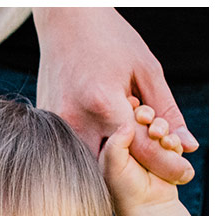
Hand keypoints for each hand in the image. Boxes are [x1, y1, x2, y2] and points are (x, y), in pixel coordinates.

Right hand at [34, 7, 196, 183]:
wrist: (66, 22)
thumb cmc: (110, 39)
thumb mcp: (146, 69)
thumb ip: (167, 110)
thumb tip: (188, 145)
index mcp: (104, 103)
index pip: (140, 149)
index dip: (167, 163)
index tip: (185, 173)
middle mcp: (77, 120)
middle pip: (113, 168)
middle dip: (137, 172)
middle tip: (157, 171)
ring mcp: (58, 128)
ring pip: (90, 168)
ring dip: (113, 169)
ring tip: (132, 158)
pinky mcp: (48, 129)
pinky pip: (74, 155)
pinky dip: (94, 156)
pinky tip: (106, 144)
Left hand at [101, 108, 188, 215]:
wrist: (149, 211)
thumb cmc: (125, 192)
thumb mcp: (112, 166)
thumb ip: (115, 142)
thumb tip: (127, 122)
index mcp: (113, 145)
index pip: (120, 118)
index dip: (127, 111)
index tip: (132, 112)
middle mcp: (132, 145)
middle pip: (141, 117)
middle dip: (146, 115)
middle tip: (146, 118)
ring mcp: (150, 149)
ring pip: (158, 125)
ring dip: (161, 127)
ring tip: (159, 135)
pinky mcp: (166, 154)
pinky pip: (172, 138)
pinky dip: (172, 139)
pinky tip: (169, 145)